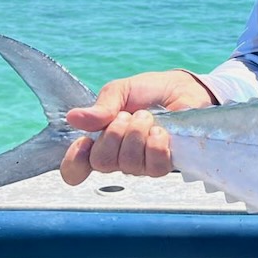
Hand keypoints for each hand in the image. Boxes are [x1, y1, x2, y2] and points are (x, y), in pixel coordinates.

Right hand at [60, 70, 215, 184]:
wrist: (183, 89)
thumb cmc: (150, 91)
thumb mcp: (121, 90)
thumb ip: (101, 107)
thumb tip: (74, 118)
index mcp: (101, 141)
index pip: (76, 168)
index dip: (74, 162)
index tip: (84, 143)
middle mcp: (118, 158)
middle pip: (101, 162)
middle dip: (114, 134)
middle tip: (128, 115)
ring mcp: (141, 164)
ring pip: (127, 164)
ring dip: (137, 134)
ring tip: (147, 118)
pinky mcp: (164, 164)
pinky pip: (153, 166)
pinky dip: (155, 144)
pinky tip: (160, 131)